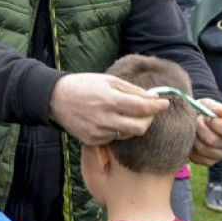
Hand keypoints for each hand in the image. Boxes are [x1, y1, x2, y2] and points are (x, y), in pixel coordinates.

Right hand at [48, 73, 169, 144]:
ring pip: (128, 135)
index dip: (157, 106)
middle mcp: (105, 118)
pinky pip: (114, 138)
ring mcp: (98, 132)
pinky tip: (112, 121)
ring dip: (134, 125)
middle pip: (140, 128)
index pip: (143, 108)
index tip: (165, 103)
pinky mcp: (92, 140)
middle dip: (149, 120)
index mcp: (110, 100)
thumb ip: (132, 90)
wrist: (56, 98)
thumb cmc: (84, 85)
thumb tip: (153, 97)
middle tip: (148, 112)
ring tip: (129, 115)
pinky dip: (118, 130)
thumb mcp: (108, 80)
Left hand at [189, 99, 221, 165]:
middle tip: (195, 120)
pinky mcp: (209, 161)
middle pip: (212, 140)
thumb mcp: (209, 105)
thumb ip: (215, 107)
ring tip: (192, 129)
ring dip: (193, 137)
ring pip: (202, 149)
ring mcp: (221, 154)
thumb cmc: (205, 111)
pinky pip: (197, 158)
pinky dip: (190, 148)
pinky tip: (191, 139)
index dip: (213, 122)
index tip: (206, 116)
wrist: (197, 120)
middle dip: (199, 128)